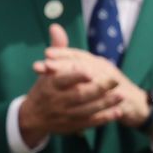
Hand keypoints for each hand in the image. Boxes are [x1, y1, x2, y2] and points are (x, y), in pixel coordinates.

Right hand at [33, 23, 149, 128]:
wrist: (32, 117)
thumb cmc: (44, 88)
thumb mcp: (46, 70)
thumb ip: (57, 50)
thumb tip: (56, 27)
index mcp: (49, 85)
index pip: (62, 80)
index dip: (75, 76)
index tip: (89, 71)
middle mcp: (56, 101)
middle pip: (78, 95)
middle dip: (98, 89)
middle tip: (115, 80)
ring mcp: (64, 115)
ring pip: (86, 109)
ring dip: (105, 103)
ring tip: (120, 95)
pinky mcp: (71, 125)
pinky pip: (89, 122)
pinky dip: (103, 118)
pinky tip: (116, 111)